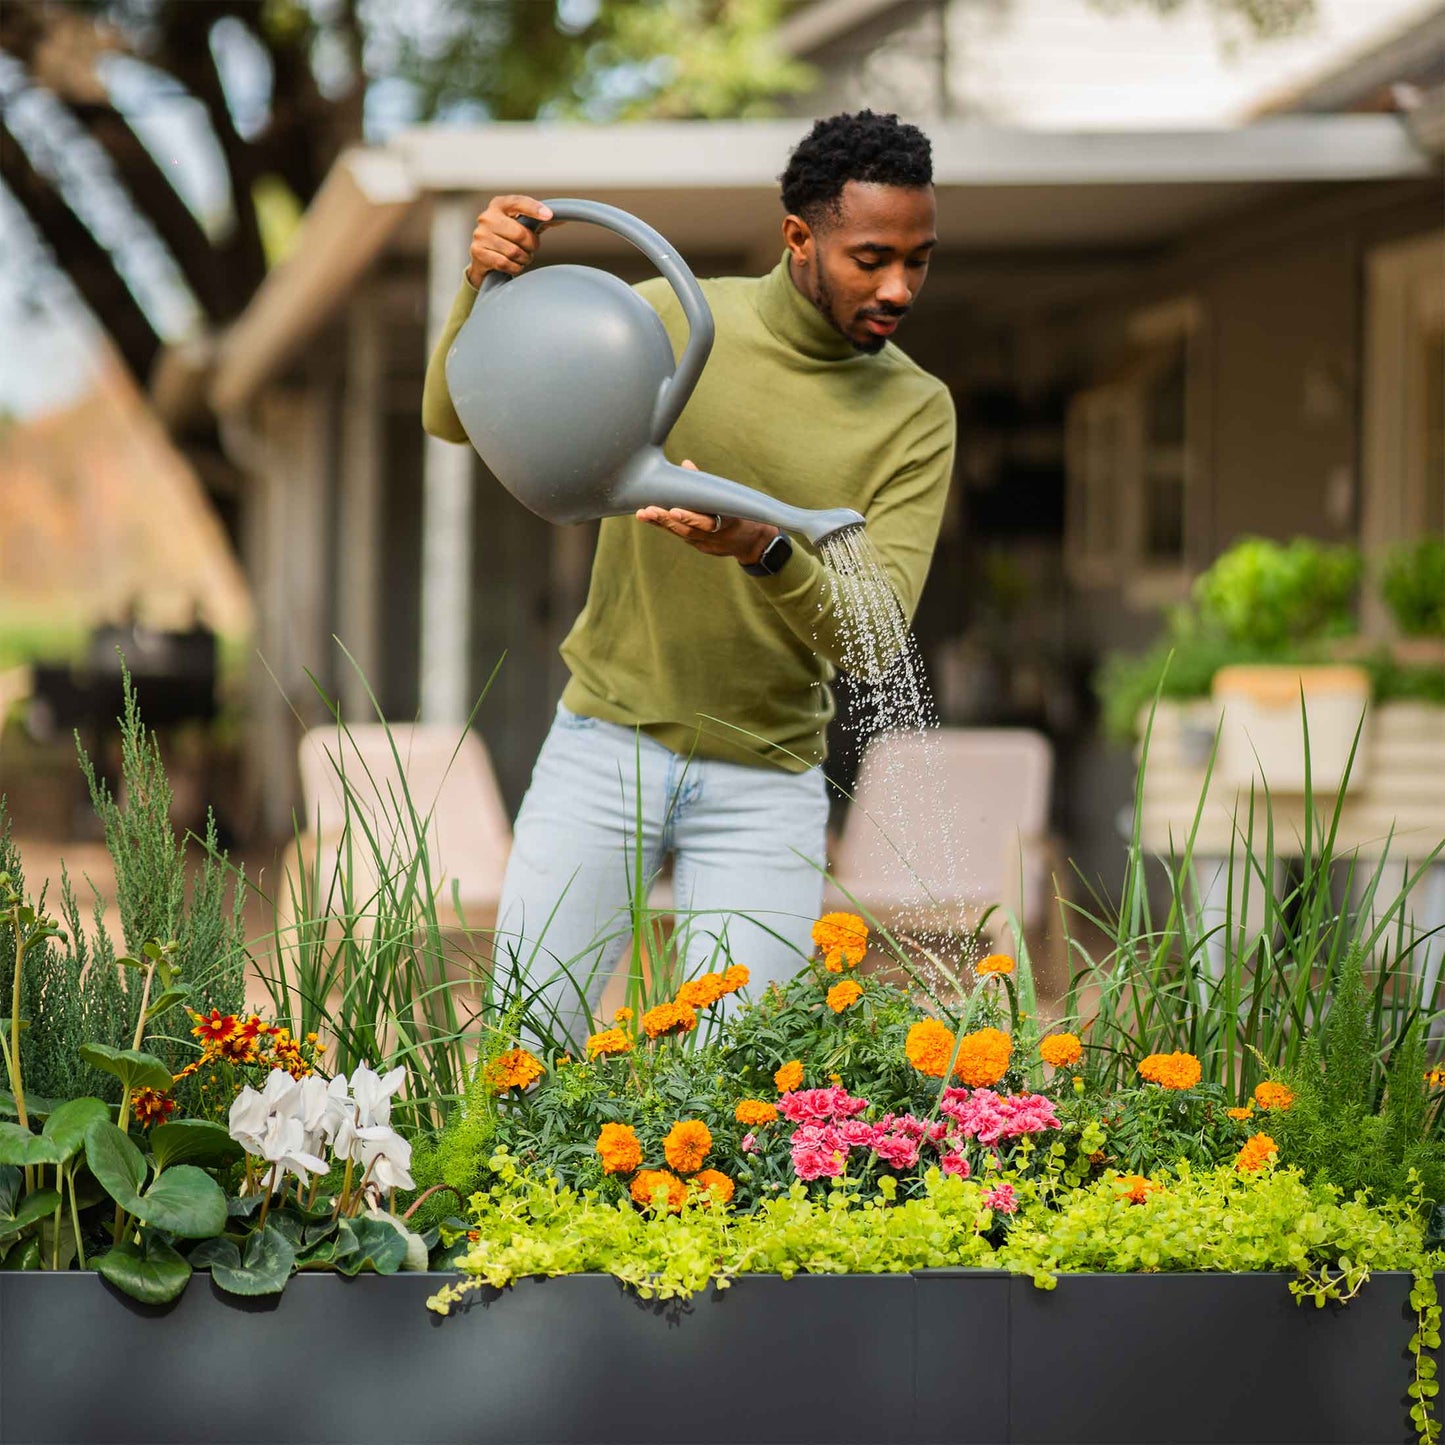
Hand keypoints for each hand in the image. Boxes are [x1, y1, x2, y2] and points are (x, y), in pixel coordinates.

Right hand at [465, 195, 563, 287]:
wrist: (484, 259)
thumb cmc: (507, 239)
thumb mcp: (521, 225)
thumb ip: (539, 221)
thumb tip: (561, 218)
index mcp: (499, 205)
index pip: (518, 202)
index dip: (534, 209)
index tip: (549, 215)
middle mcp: (487, 217)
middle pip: (520, 233)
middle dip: (531, 245)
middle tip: (531, 248)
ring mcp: (480, 234)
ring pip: (514, 251)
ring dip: (524, 258)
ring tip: (522, 257)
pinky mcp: (478, 252)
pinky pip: (506, 263)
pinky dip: (515, 267)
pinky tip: (513, 264)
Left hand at [635, 462, 777, 565]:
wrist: (752, 541)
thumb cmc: (739, 512)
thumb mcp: (729, 498)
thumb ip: (706, 484)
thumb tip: (686, 464)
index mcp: (728, 522)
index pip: (707, 521)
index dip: (690, 517)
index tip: (674, 510)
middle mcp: (716, 536)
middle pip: (688, 529)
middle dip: (667, 520)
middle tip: (649, 510)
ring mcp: (707, 544)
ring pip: (681, 534)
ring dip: (661, 524)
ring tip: (643, 514)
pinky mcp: (701, 547)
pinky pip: (681, 536)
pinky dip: (666, 527)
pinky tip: (650, 519)